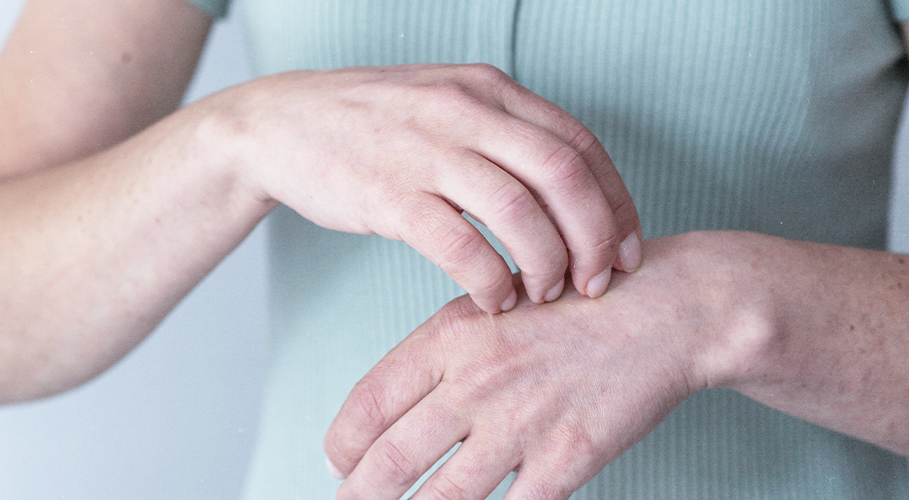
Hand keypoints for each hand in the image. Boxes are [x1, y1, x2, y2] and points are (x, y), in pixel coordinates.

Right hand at [200, 63, 641, 312]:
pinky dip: (489, 280)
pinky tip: (495, 301)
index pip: (579, 144)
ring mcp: (426, 149)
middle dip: (594, 237)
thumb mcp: (450, 106)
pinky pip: (460, 245)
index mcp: (490, 89)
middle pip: (562, 175)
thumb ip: (507, 137)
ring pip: (518, 211)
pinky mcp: (388, 193)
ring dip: (546, 263)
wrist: (280, 125)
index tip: (629, 248)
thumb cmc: (376, 126)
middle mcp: (466, 110)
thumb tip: (572, 197)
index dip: (615, 202)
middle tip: (599, 282)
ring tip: (546, 294)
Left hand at [322, 234, 768, 498]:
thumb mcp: (499, 303)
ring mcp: (522, 423)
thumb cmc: (580, 307)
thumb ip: (447, 352)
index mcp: (452, 335)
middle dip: (357, 498)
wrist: (666, 309)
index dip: (341, 446)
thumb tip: (398, 405)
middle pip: (388, 462)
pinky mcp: (567, 458)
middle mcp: (476, 380)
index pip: (367, 404)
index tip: (337, 464)